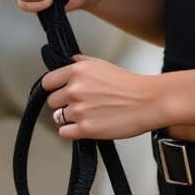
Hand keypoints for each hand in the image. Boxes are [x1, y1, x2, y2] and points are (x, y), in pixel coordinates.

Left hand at [42, 53, 165, 139]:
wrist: (147, 101)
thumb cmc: (129, 84)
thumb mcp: (103, 64)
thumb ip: (82, 62)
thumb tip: (69, 61)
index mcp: (77, 71)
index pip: (48, 82)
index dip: (54, 88)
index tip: (59, 91)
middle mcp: (75, 89)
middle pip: (52, 101)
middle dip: (62, 103)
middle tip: (78, 104)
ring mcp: (79, 110)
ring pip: (58, 118)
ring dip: (69, 118)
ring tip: (86, 115)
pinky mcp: (85, 129)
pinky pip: (64, 133)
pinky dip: (71, 131)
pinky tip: (84, 126)